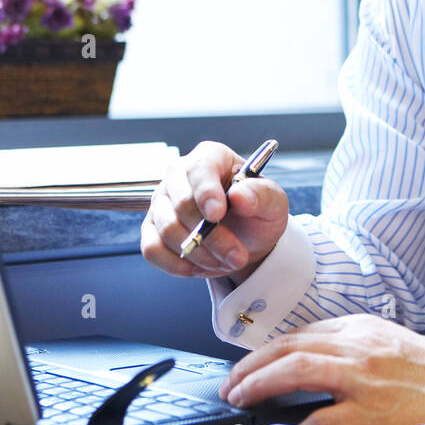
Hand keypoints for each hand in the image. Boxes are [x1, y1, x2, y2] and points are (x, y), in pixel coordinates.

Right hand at [140, 140, 288, 281]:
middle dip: (212, 237)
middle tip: (238, 256)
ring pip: (168, 229)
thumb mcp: (273, 203)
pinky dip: (176, 265)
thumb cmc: (256, 212)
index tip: (217, 216)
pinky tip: (199, 266)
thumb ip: (261, 195)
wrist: (245, 238)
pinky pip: (151, 249)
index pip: (199, 170)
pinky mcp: (151, 228)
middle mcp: (179, 174)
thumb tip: (239, 196)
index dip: (206, 193)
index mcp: (210, 157)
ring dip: (199, 254)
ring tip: (225, 261)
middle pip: (182, 204)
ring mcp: (161, 201)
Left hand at [220, 314, 424, 424]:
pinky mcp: (374, 411)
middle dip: (252, 365)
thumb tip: (305, 360)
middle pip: (289, 346)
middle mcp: (358, 345)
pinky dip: (296, 420)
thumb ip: (347, 344)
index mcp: (359, 328)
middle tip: (231, 384)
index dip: (265, 350)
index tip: (245, 365)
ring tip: (240, 396)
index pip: (299, 333)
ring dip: (260, 381)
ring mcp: (364, 377)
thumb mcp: (384, 340)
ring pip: (297, 368)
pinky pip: (324, 415)